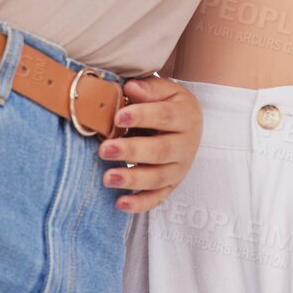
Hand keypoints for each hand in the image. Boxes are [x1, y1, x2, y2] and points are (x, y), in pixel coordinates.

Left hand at [96, 76, 202, 212]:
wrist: (188, 124)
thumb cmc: (169, 104)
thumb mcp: (165, 90)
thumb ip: (149, 88)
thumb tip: (130, 88)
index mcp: (186, 116)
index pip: (165, 116)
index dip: (142, 116)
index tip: (118, 116)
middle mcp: (186, 145)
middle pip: (161, 150)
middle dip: (132, 151)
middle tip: (105, 149)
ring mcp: (179, 168)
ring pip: (158, 177)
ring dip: (132, 179)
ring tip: (107, 177)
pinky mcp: (171, 186)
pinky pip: (157, 198)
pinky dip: (139, 204)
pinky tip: (120, 203)